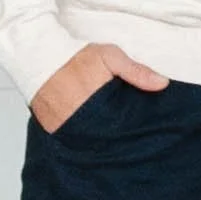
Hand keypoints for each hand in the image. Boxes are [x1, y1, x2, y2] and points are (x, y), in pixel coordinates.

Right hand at [30, 42, 169, 133]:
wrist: (37, 57)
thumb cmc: (76, 57)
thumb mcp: (110, 57)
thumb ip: (136, 71)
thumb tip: (163, 84)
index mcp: (100, 103)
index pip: (123, 125)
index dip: (133, 129)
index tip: (142, 130)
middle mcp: (82, 120)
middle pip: (107, 138)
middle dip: (117, 138)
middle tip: (127, 137)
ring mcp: (65, 127)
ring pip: (89, 143)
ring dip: (100, 141)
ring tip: (110, 140)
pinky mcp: (53, 130)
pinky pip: (71, 141)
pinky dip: (81, 141)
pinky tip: (90, 138)